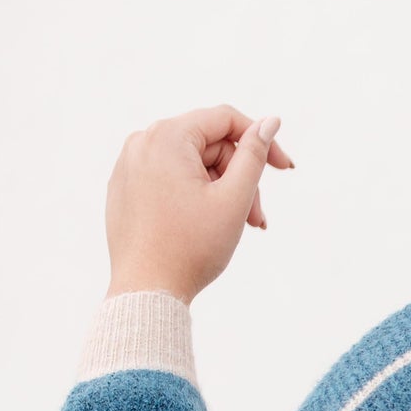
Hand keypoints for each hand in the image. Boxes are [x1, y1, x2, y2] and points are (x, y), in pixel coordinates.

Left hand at [104, 105, 294, 304]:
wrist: (146, 290)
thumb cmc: (190, 248)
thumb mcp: (232, 198)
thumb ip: (254, 155)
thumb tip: (271, 122)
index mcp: (167, 136)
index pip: (225, 120)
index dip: (262, 141)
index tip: (285, 170)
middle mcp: (142, 142)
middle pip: (209, 146)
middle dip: (238, 179)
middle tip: (257, 220)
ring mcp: (129, 165)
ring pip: (191, 164)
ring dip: (220, 190)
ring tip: (237, 227)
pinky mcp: (125, 188)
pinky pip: (169, 178)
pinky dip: (194, 196)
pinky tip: (205, 225)